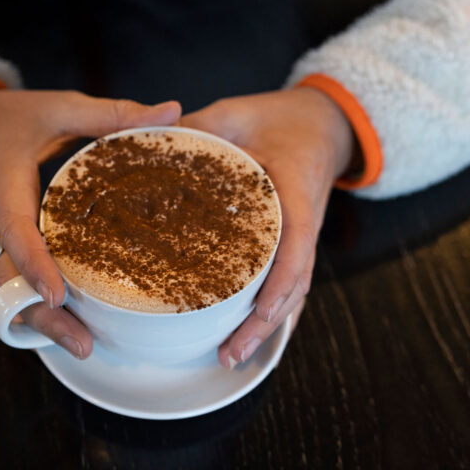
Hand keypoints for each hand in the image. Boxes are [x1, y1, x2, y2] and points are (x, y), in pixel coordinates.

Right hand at [0, 89, 181, 358]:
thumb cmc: (9, 118)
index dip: (36, 264)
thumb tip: (171, 112)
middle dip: (41, 316)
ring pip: (9, 292)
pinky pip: (14, 286)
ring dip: (40, 323)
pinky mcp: (2, 249)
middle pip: (9, 280)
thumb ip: (112, 113)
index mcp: (6, 183)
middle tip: (83, 344)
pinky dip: (36, 310)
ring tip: (83, 346)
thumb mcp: (59, 107)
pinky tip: (69, 328)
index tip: (59, 296)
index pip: (15, 230)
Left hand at [180, 87, 353, 367]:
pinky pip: (283, 282)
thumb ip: (199, 126)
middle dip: (264, 325)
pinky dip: (266, 311)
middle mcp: (303, 223)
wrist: (320, 122)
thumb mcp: (236, 113)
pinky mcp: (289, 244)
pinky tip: (242, 335)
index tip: (260, 313)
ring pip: (290, 292)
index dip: (279, 285)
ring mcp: (299, 238)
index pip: (295, 247)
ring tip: (229, 356)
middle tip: (228, 355)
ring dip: (264, 327)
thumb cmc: (279, 118)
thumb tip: (149, 144)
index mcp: (296, 192)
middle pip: (293, 286)